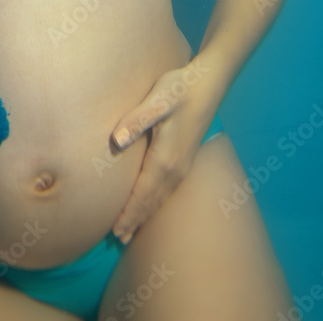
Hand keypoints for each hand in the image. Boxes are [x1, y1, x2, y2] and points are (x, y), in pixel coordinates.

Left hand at [109, 62, 215, 243]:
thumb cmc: (178, 89)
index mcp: (165, 159)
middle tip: (119, 239)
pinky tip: (152, 203)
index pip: (143, 194)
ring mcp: (183, 165)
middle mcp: (175, 168)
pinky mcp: (186, 158)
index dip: (128, 213)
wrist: (208, 83)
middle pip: (152, 202)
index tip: (115, 232)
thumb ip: (136, 121)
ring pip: (161, 198)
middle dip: (136, 220)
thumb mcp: (156, 101)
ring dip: (146, 214)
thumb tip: (116, 140)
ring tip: (132, 229)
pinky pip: (168, 190)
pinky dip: (157, 202)